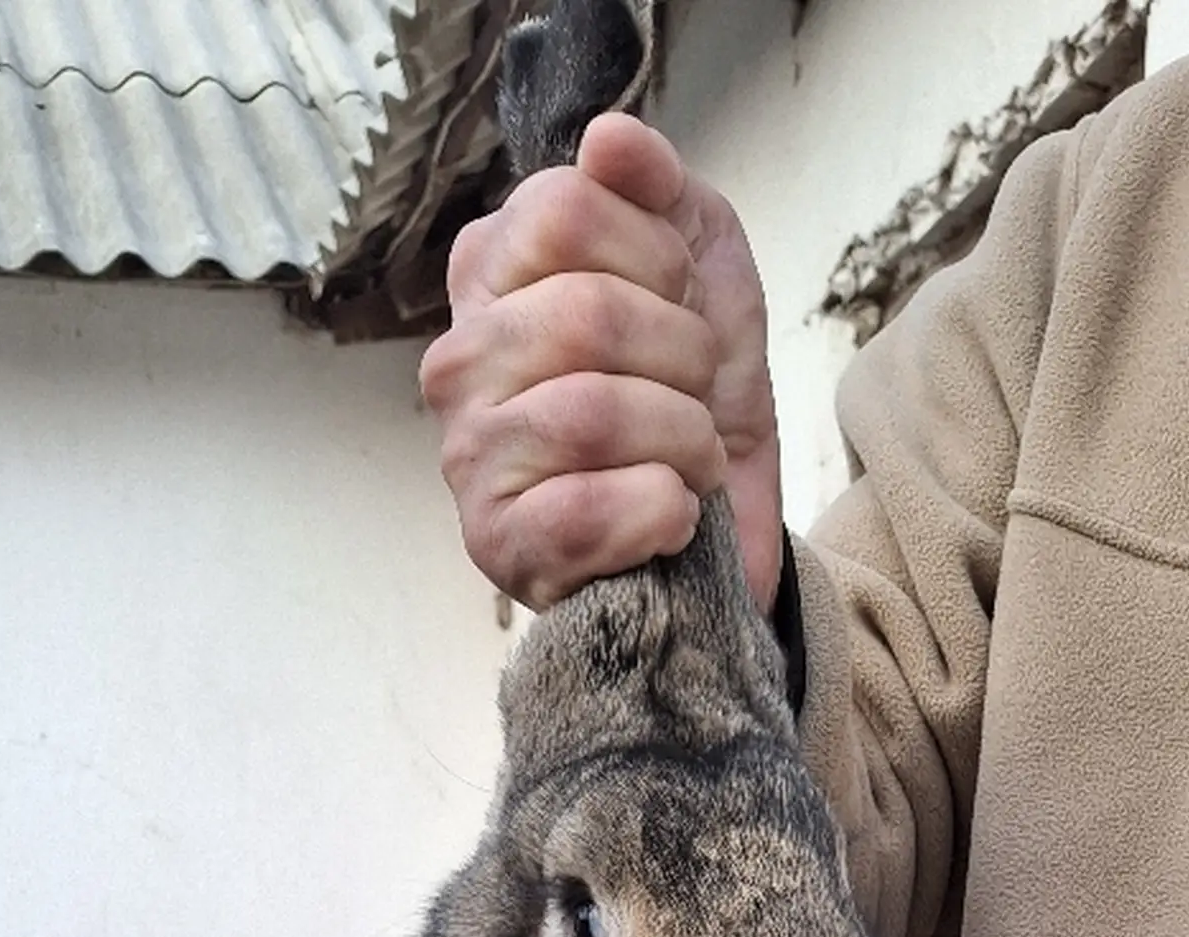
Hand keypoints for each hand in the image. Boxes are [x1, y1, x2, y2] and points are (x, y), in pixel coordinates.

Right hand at [421, 113, 783, 613]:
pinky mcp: (496, 545)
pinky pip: (583, 512)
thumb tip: (609, 138)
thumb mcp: (697, 256)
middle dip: (684, 359)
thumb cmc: (696, 385)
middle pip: (586, 315)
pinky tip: (670, 515)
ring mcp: (468, 455)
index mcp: (492, 271)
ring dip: (683, 439)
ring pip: (590, 415)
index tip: (679, 301)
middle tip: (696, 395)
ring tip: (691, 458)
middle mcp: (461, 359)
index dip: (657, 258)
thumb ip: (655, 184)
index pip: (563, 210)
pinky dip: (658, 512)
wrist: (728, 512)